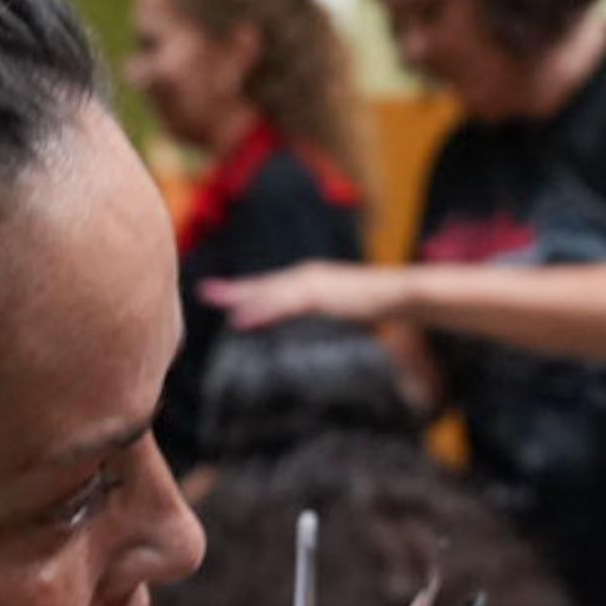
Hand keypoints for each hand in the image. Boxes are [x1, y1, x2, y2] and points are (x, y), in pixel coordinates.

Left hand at [200, 263, 411, 331]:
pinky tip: (240, 321)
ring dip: (240, 298)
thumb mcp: (346, 309)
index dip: (247, 290)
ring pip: (268, 293)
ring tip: (214, 302)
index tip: (224, 295)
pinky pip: (282, 305)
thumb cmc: (379, 303)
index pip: (273, 285)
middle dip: (234, 289)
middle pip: (263, 284)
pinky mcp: (319, 295)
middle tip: (205, 291)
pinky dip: (260, 312)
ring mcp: (312, 282)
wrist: (400, 293)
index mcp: (312, 278)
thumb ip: (326, 315)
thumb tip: (315, 329)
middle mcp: (307, 275)